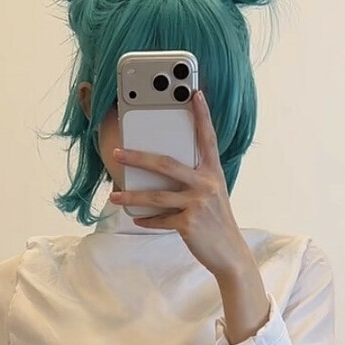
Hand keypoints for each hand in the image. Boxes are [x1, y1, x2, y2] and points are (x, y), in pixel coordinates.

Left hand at [109, 89, 252, 278]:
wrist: (229, 252)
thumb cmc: (216, 220)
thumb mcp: (212, 193)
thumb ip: (194, 178)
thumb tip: (160, 170)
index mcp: (213, 172)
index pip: (207, 137)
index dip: (202, 114)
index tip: (194, 93)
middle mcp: (207, 184)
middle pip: (166, 164)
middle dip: (138, 157)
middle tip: (117, 152)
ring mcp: (198, 204)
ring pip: (156, 195)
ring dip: (132, 196)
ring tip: (114, 194)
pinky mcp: (189, 224)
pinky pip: (160, 219)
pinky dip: (147, 220)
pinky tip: (137, 219)